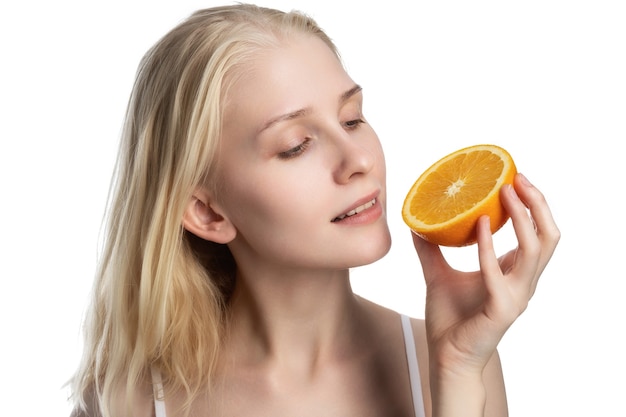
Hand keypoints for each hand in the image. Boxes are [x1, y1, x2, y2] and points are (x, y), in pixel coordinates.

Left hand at [412, 173, 559, 375]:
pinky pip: (499, 273)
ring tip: (504, 193)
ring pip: (535, 250)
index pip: (538, 234)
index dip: (533, 206)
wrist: (445, 355)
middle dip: (537, 204)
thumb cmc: (449, 318)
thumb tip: (415, 222)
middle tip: (517, 178)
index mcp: (513, 273)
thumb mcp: (437, 274)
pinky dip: (491, 247)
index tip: (515, 178)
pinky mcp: (502, 309)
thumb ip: (430, 249)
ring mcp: (516, 296)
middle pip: (547, 237)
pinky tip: (480, 225)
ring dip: (522, 218)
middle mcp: (523, 283)